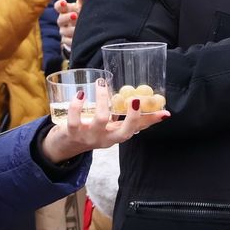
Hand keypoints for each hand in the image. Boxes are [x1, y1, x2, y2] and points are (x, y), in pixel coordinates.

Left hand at [39, 82, 168, 163]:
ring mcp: (89, 137)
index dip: (151, 121)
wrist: (64, 145)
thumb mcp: (109, 125)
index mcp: (116, 134)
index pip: (137, 129)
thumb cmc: (90, 130)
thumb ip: (123, 116)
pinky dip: (77, 106)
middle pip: (124, 133)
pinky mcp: (72, 133)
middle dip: (132, 117)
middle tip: (134, 99)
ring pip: (101, 120)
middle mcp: (106, 138)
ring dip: (103, 99)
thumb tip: (143, 101)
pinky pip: (75, 120)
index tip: (165, 113)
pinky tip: (81, 94)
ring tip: (101, 84)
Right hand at [54, 0, 84, 54]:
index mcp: (65, 10)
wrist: (83, 29)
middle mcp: (62, 21)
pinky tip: (78, 39)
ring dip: (71, 30)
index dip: (60, 5)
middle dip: (67, 17)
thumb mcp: (82, 6)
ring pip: (63, 31)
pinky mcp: (66, 41)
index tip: (64, 2)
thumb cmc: (81, 13)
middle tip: (75, 16)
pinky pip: (67, 41)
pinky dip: (72, 40)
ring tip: (79, 29)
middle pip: (60, 20)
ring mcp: (64, 31)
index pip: (58, 7)